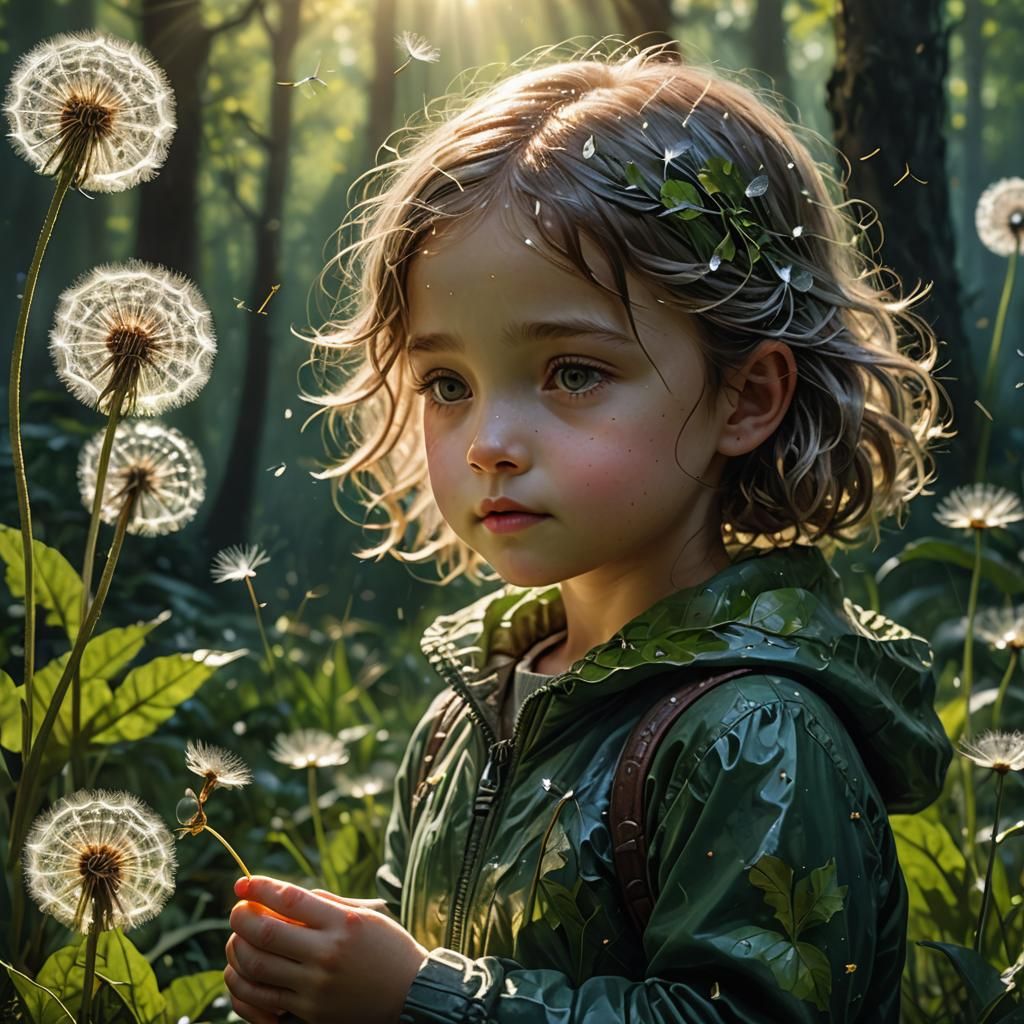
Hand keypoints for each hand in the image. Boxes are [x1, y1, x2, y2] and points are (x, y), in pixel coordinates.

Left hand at [224, 876, 429, 1023]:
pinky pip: (263, 999)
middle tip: (237, 910)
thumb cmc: (389, 948)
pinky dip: (244, 984)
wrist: (410, 994)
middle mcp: (327, 953)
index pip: (290, 899)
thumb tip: (287, 896)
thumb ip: (328, 903)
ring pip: (257, 966)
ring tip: (237, 939)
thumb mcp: (367, 915)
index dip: (260, 888)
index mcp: (342, 923)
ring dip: (238, 948)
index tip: (243, 883)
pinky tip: (241, 970)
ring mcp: (316, 986)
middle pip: (266, 932)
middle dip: (241, 917)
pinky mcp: (311, 1012)